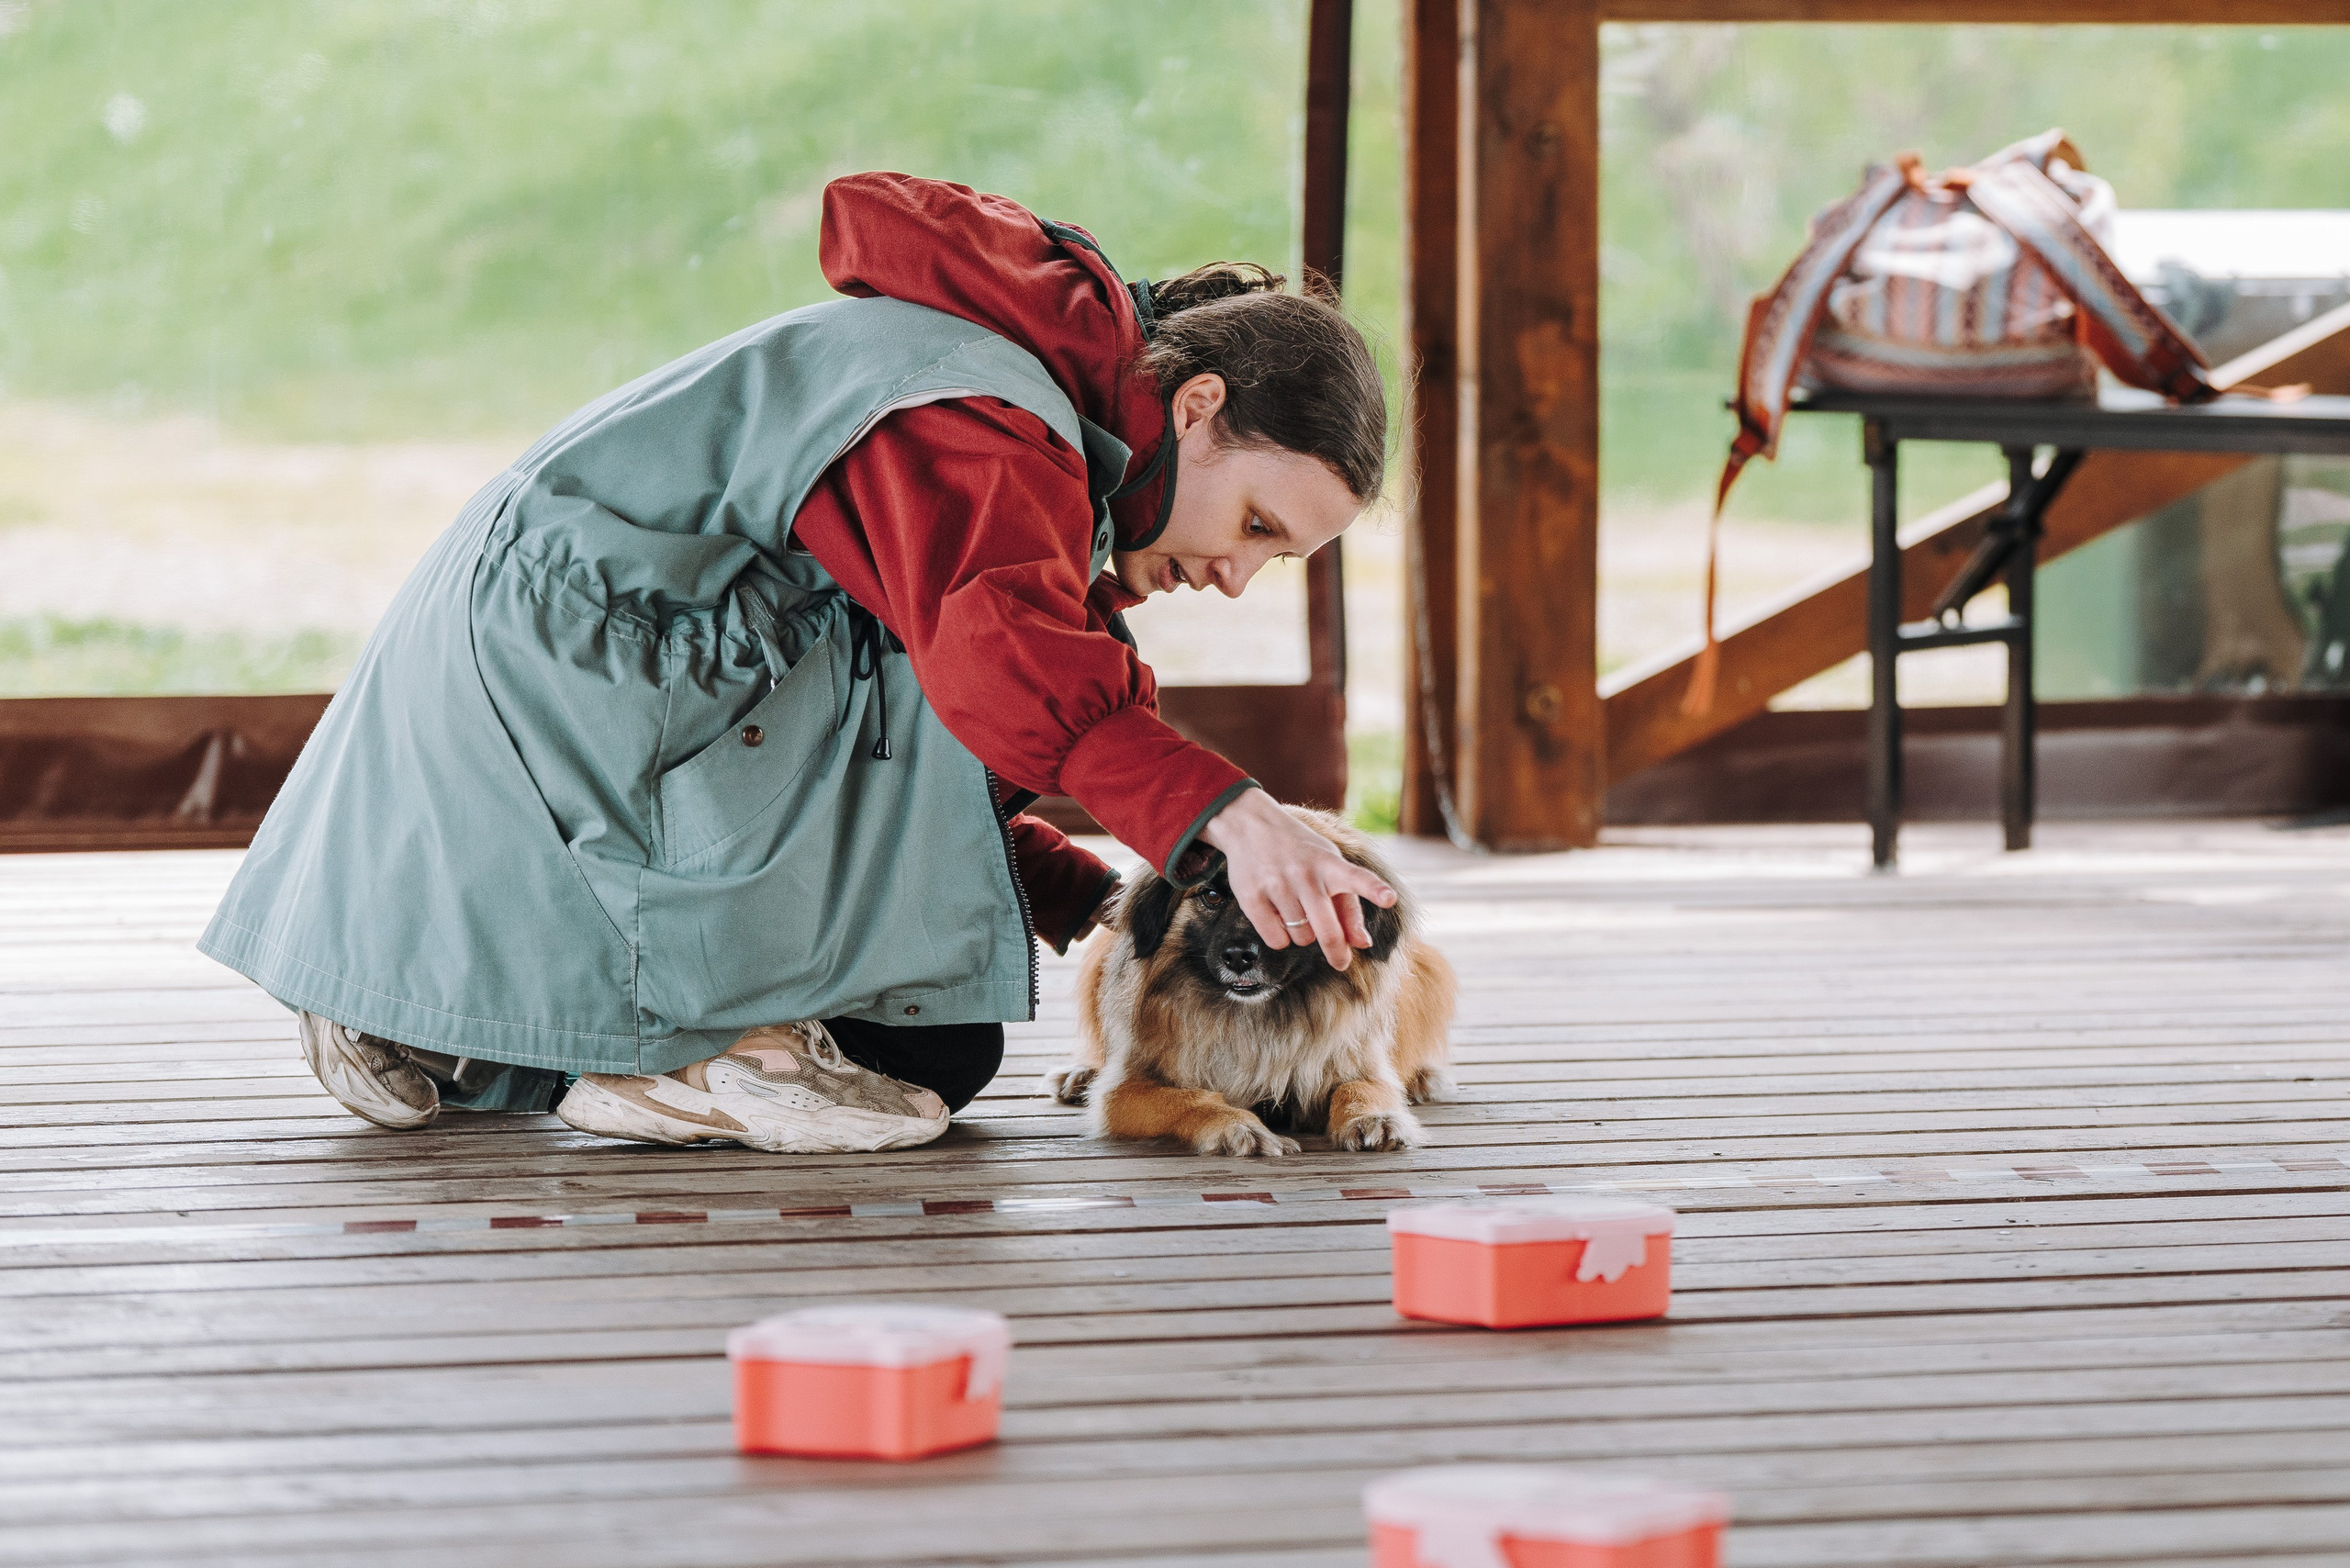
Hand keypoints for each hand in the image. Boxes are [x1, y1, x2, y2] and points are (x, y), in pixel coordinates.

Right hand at [1196, 788, 1395, 969]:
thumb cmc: (1299, 850)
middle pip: (1327, 930)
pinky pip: (1276, 940)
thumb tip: (1362, 943)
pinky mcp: (1252, 897)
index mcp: (1329, 864)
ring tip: (1295, 911)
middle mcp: (1304, 874)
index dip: (1374, 889)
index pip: (1356, 877)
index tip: (1389, 898)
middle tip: (1340, 962)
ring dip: (1302, 935)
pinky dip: (1280, 938)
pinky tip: (1277, 917)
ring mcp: (1277, 885)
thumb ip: (1348, 906)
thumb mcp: (1328, 865)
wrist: (1250, 825)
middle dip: (1336, 951)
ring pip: (1301, 938)